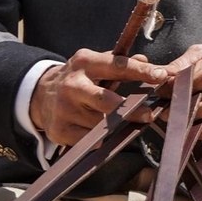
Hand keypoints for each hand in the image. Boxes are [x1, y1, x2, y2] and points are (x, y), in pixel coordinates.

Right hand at [30, 49, 166, 145]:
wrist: (40, 94)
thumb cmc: (79, 78)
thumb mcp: (96, 63)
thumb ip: (120, 63)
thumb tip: (145, 60)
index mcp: (85, 63)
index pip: (117, 66)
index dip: (140, 72)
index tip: (161, 76)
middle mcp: (73, 85)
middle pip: (105, 101)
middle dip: (130, 109)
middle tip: (149, 115)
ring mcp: (64, 109)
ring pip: (99, 124)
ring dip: (115, 126)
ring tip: (124, 124)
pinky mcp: (59, 130)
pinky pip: (88, 140)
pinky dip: (99, 139)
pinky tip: (102, 134)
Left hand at [162, 42, 201, 142]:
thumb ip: (183, 62)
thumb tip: (160, 75)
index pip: (181, 85)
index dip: (168, 89)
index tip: (162, 91)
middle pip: (185, 109)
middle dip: (173, 107)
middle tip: (168, 103)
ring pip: (193, 125)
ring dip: (185, 119)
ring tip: (185, 109)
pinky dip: (199, 127)